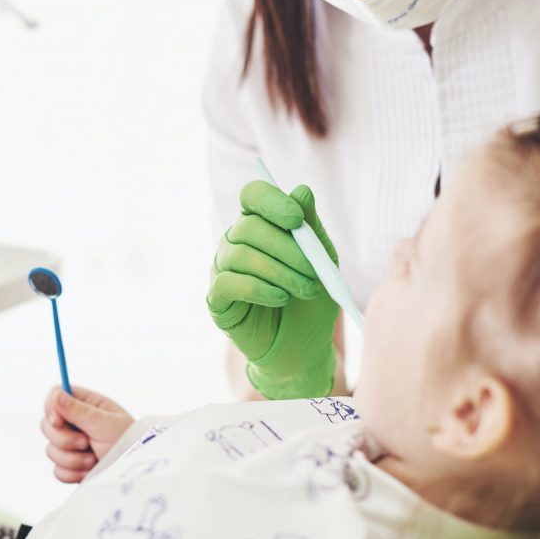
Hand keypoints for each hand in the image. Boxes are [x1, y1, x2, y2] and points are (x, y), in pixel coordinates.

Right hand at [41, 386, 133, 483]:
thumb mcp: (104, 423)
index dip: (51, 407)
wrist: (132, 473)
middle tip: (86, 443)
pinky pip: (57, 470)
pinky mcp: (71, 466)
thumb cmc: (127, 442)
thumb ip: (78, 410)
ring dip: (73, 459)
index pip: (56, 396)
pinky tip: (89, 472)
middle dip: (65, 439)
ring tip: (93, 460)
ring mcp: (71, 445)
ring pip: (51, 450)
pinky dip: (73, 473)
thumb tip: (56, 394)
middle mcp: (76, 423)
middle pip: (47, 425)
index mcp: (86, 405)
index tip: (58, 422)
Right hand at [207, 181, 339, 399]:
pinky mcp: (217, 299)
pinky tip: (280, 299)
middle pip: (249, 227)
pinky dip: (259, 289)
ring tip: (305, 290)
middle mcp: (235, 242)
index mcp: (260, 224)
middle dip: (287, 248)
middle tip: (314, 271)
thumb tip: (302, 190)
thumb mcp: (322, 261)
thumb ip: (311, 227)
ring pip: (240, 255)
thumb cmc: (312, 300)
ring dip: (280, 272)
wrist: (304, 347)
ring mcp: (222, 269)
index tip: (296, 220)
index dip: (271, 202)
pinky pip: (228, 283)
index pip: (253, 196)